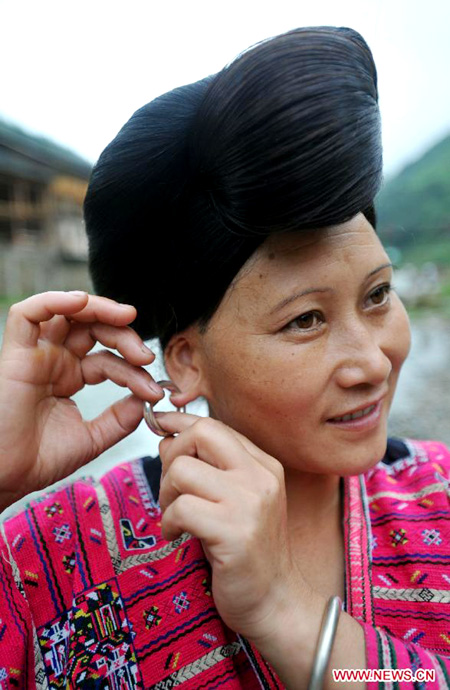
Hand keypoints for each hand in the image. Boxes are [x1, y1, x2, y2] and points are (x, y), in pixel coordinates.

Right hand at [0, 291, 163, 508]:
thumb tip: (146, 400)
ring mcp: (36, 355)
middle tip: (145, 356)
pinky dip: (54, 301)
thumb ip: (120, 419)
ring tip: (126, 316)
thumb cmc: (39, 461)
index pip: (108, 360)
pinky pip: (27, 314)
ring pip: (66, 312)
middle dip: (124, 335)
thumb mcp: (93, 438)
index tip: (154, 391)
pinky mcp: (16, 353)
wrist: (7, 478)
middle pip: (93, 329)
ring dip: (99, 308)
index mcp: (69, 377)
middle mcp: (54, 361)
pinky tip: (81, 302)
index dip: (134, 371)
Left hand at [157, 411, 309, 643]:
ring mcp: (249, 503)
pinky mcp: (235, 532)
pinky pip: (181, 508)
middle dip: (171, 456)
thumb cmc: (247, 551)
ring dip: (166, 495)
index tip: (158, 426)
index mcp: (263, 465)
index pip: (213, 425)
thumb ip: (210, 467)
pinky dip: (169, 521)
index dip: (179, 423)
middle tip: (171, 491)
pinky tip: (177, 536)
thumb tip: (167, 438)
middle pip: (200, 433)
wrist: (275, 602)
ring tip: (175, 517)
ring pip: (182, 470)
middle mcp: (260, 476)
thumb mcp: (235, 500)